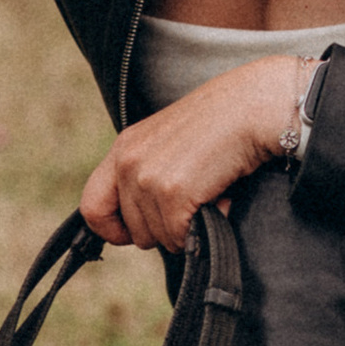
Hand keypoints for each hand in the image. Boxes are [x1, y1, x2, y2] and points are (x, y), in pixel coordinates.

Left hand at [79, 54, 311, 248]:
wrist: (253, 106)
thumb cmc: (221, 126)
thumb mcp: (168, 145)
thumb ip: (147, 175)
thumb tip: (143, 229)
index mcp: (124, 148)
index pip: (91, 208)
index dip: (115, 230)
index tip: (142, 231)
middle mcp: (127, 161)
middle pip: (133, 232)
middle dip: (166, 230)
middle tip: (194, 203)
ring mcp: (147, 177)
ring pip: (159, 239)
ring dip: (188, 228)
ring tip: (209, 193)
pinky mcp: (172, 192)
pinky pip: (180, 237)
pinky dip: (204, 229)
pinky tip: (221, 199)